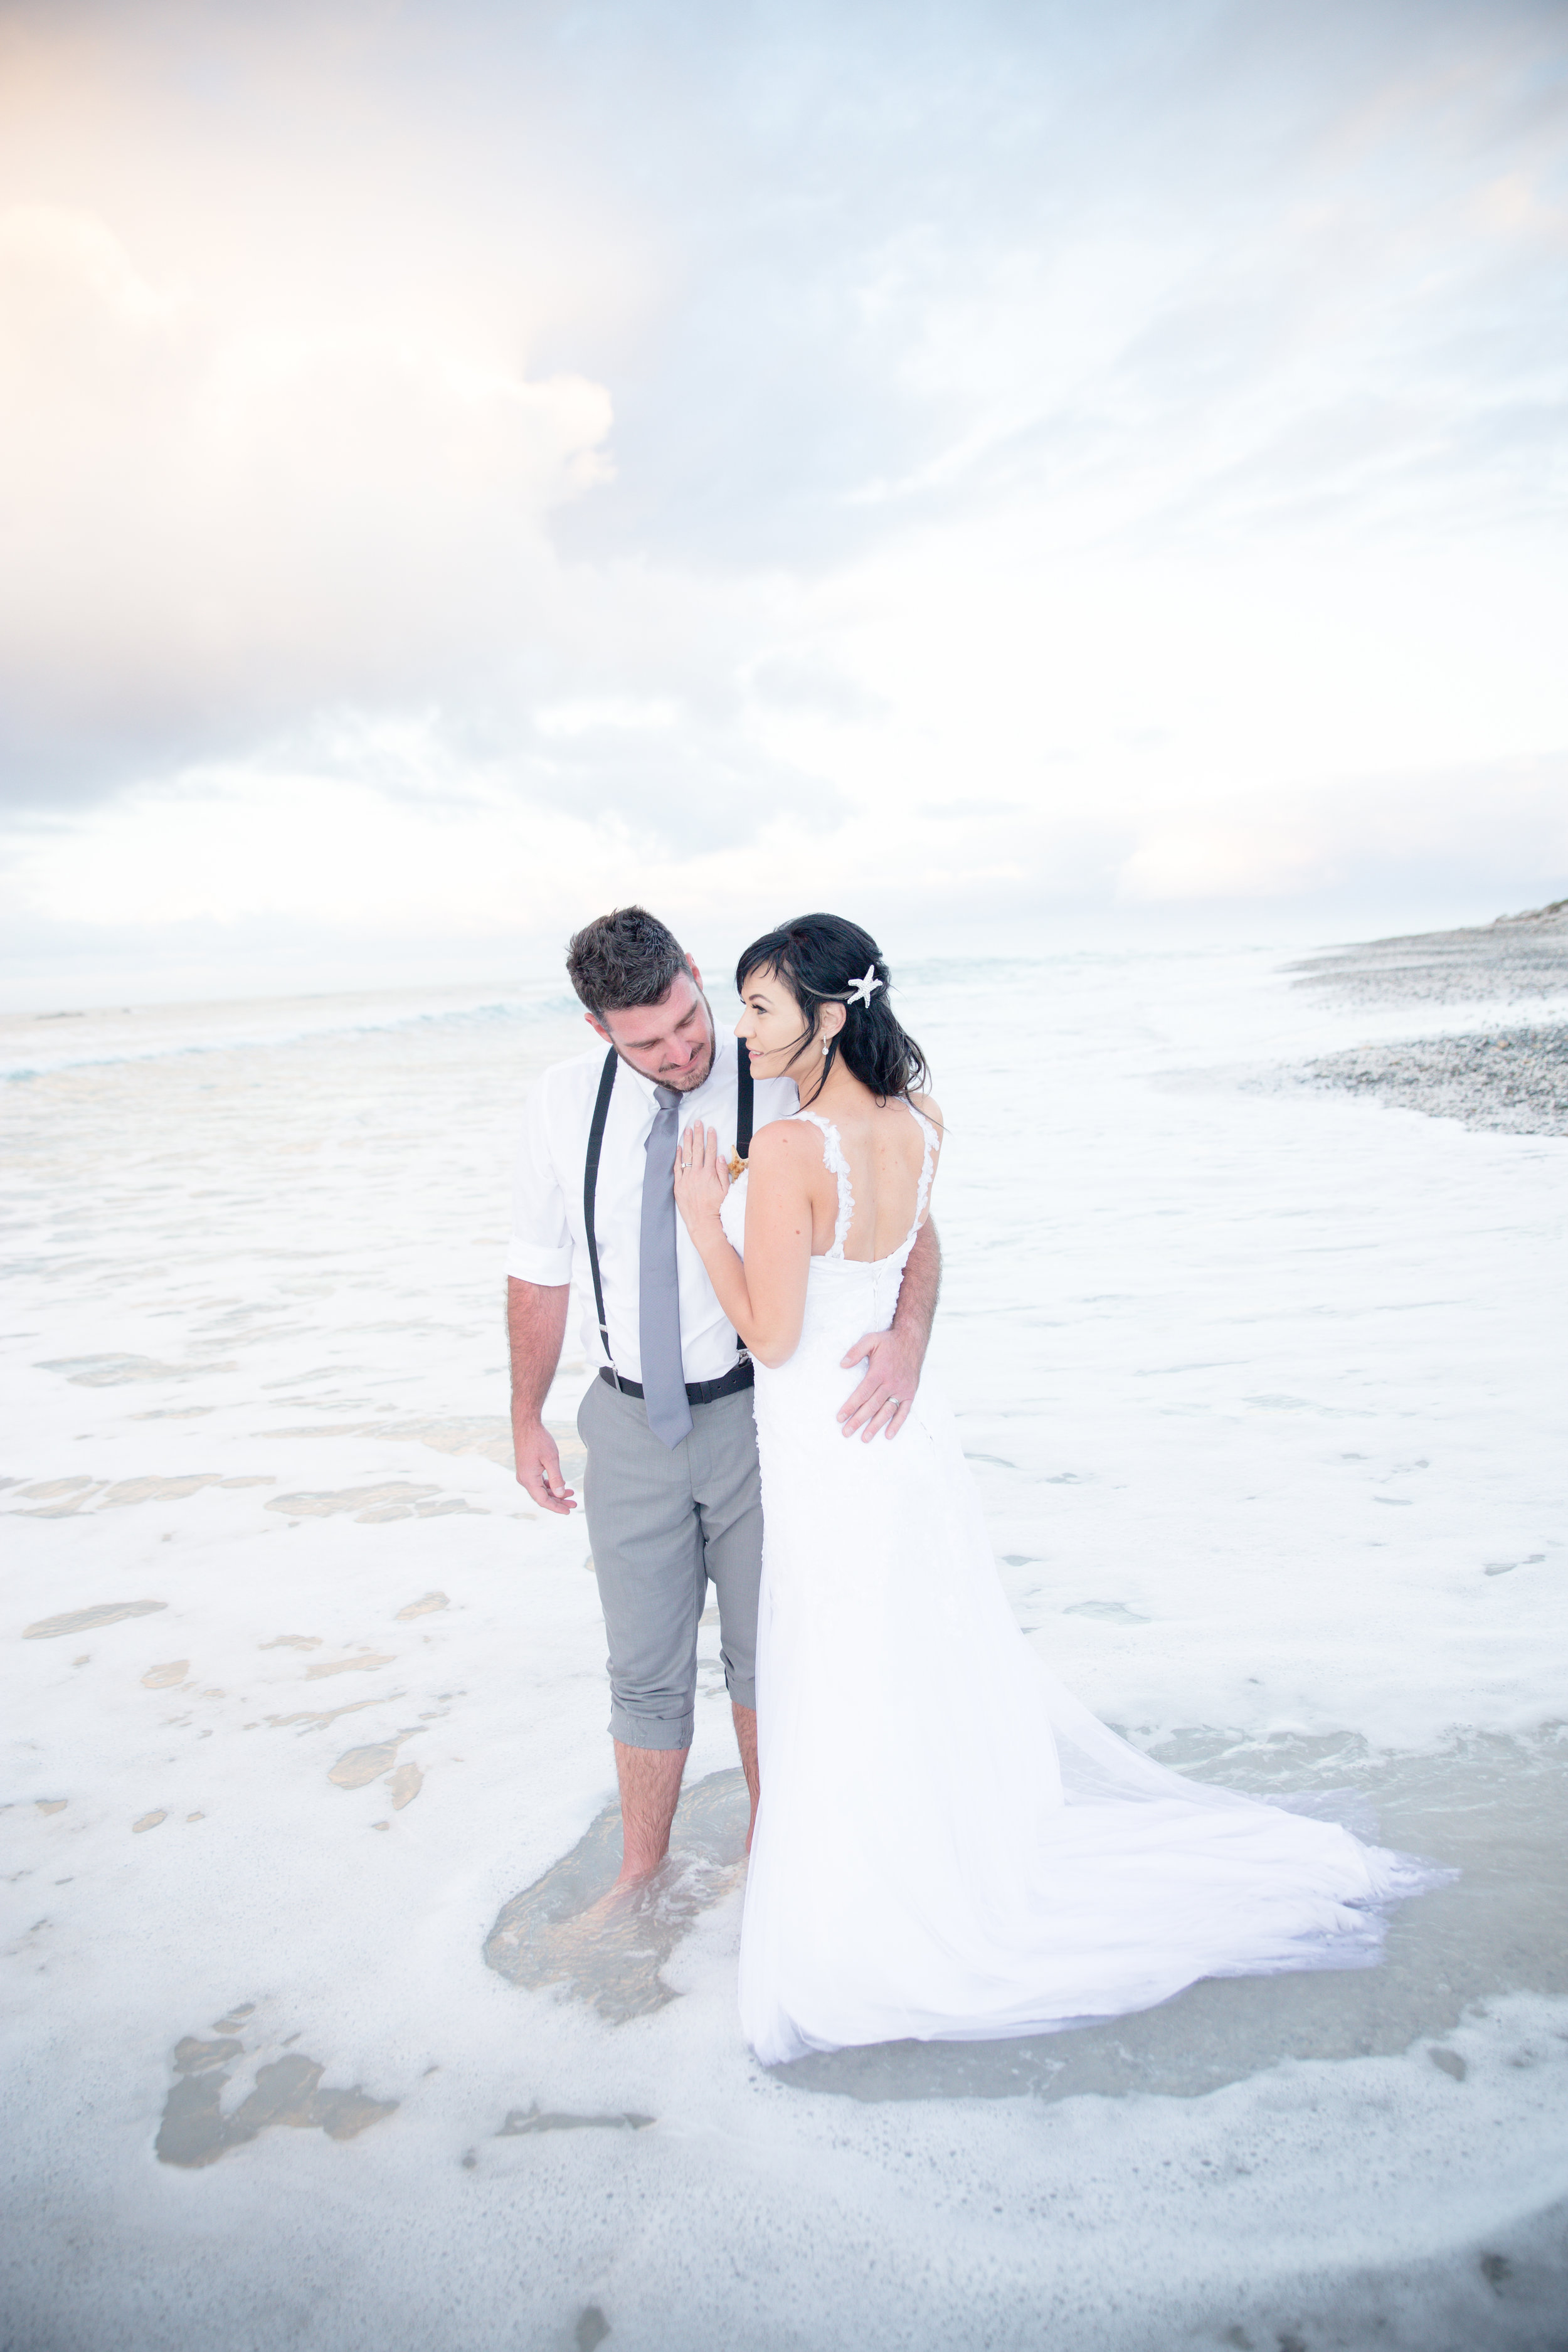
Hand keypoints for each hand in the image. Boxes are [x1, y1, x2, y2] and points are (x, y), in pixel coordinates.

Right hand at [512, 1412, 576, 1514]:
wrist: (526, 1425)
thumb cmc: (539, 1440)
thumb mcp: (551, 1459)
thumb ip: (556, 1478)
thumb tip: (561, 1494)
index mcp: (529, 1479)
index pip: (543, 1500)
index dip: (556, 1507)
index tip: (568, 1511)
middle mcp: (524, 1479)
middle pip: (542, 1497)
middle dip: (558, 1502)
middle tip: (574, 1504)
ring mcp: (524, 1475)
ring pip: (541, 1490)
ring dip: (555, 1493)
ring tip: (571, 1495)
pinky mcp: (527, 1470)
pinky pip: (538, 1483)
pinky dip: (550, 1486)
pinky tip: (561, 1485)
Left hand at [672, 1121, 729, 1233]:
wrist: (703, 1222)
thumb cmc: (716, 1207)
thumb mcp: (725, 1190)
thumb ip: (723, 1172)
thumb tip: (720, 1156)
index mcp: (709, 1173)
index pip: (710, 1151)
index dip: (711, 1139)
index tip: (711, 1129)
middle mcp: (697, 1174)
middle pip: (697, 1149)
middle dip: (698, 1135)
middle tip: (697, 1123)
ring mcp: (686, 1179)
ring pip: (686, 1156)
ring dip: (687, 1141)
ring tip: (687, 1130)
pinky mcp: (678, 1185)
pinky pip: (676, 1168)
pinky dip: (677, 1157)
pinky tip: (678, 1147)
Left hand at [838, 1323, 920, 1440]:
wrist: (913, 1340)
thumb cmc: (888, 1342)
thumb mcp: (870, 1340)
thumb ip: (855, 1351)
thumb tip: (842, 1364)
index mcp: (879, 1372)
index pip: (862, 1393)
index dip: (851, 1406)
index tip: (840, 1417)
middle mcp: (891, 1383)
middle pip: (872, 1406)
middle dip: (858, 1420)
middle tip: (846, 1432)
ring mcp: (902, 1390)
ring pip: (887, 1411)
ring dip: (875, 1426)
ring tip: (864, 1438)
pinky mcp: (910, 1393)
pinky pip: (904, 1411)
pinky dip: (897, 1424)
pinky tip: (888, 1435)